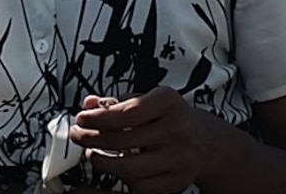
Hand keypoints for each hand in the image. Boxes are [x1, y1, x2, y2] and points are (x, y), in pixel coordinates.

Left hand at [71, 90, 223, 193]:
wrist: (206, 141)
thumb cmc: (171, 117)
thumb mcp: (149, 99)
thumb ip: (118, 101)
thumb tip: (89, 105)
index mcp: (169, 103)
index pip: (127, 112)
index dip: (98, 118)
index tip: (81, 118)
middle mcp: (177, 130)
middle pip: (124, 140)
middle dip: (93, 138)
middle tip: (79, 135)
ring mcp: (179, 159)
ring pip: (130, 168)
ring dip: (103, 162)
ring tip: (92, 154)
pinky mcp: (176, 181)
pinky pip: (141, 186)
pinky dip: (122, 179)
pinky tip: (115, 168)